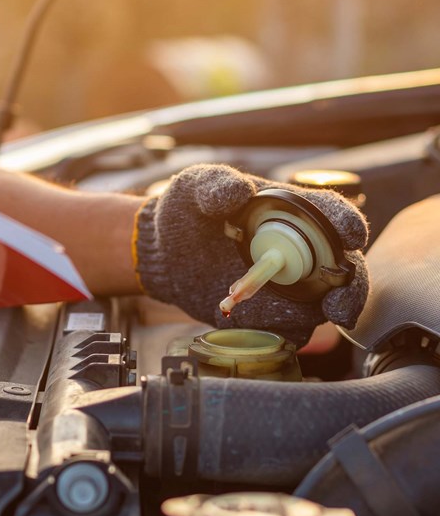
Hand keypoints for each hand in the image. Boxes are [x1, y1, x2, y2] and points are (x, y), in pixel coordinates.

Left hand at [134, 164, 369, 348]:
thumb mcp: (193, 188)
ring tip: (289, 316)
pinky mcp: (272, 313)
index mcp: (291, 211)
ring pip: (324, 305)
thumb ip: (214, 183)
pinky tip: (250, 324)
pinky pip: (289, 329)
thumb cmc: (186, 212)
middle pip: (345, 269)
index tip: (350, 235)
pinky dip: (280, 332)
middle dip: (351, 289)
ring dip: (319, 315)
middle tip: (339, 307)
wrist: (164, 253)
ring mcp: (290, 284)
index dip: (346, 223)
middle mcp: (301, 249)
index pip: (330, 214)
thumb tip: (239, 191)